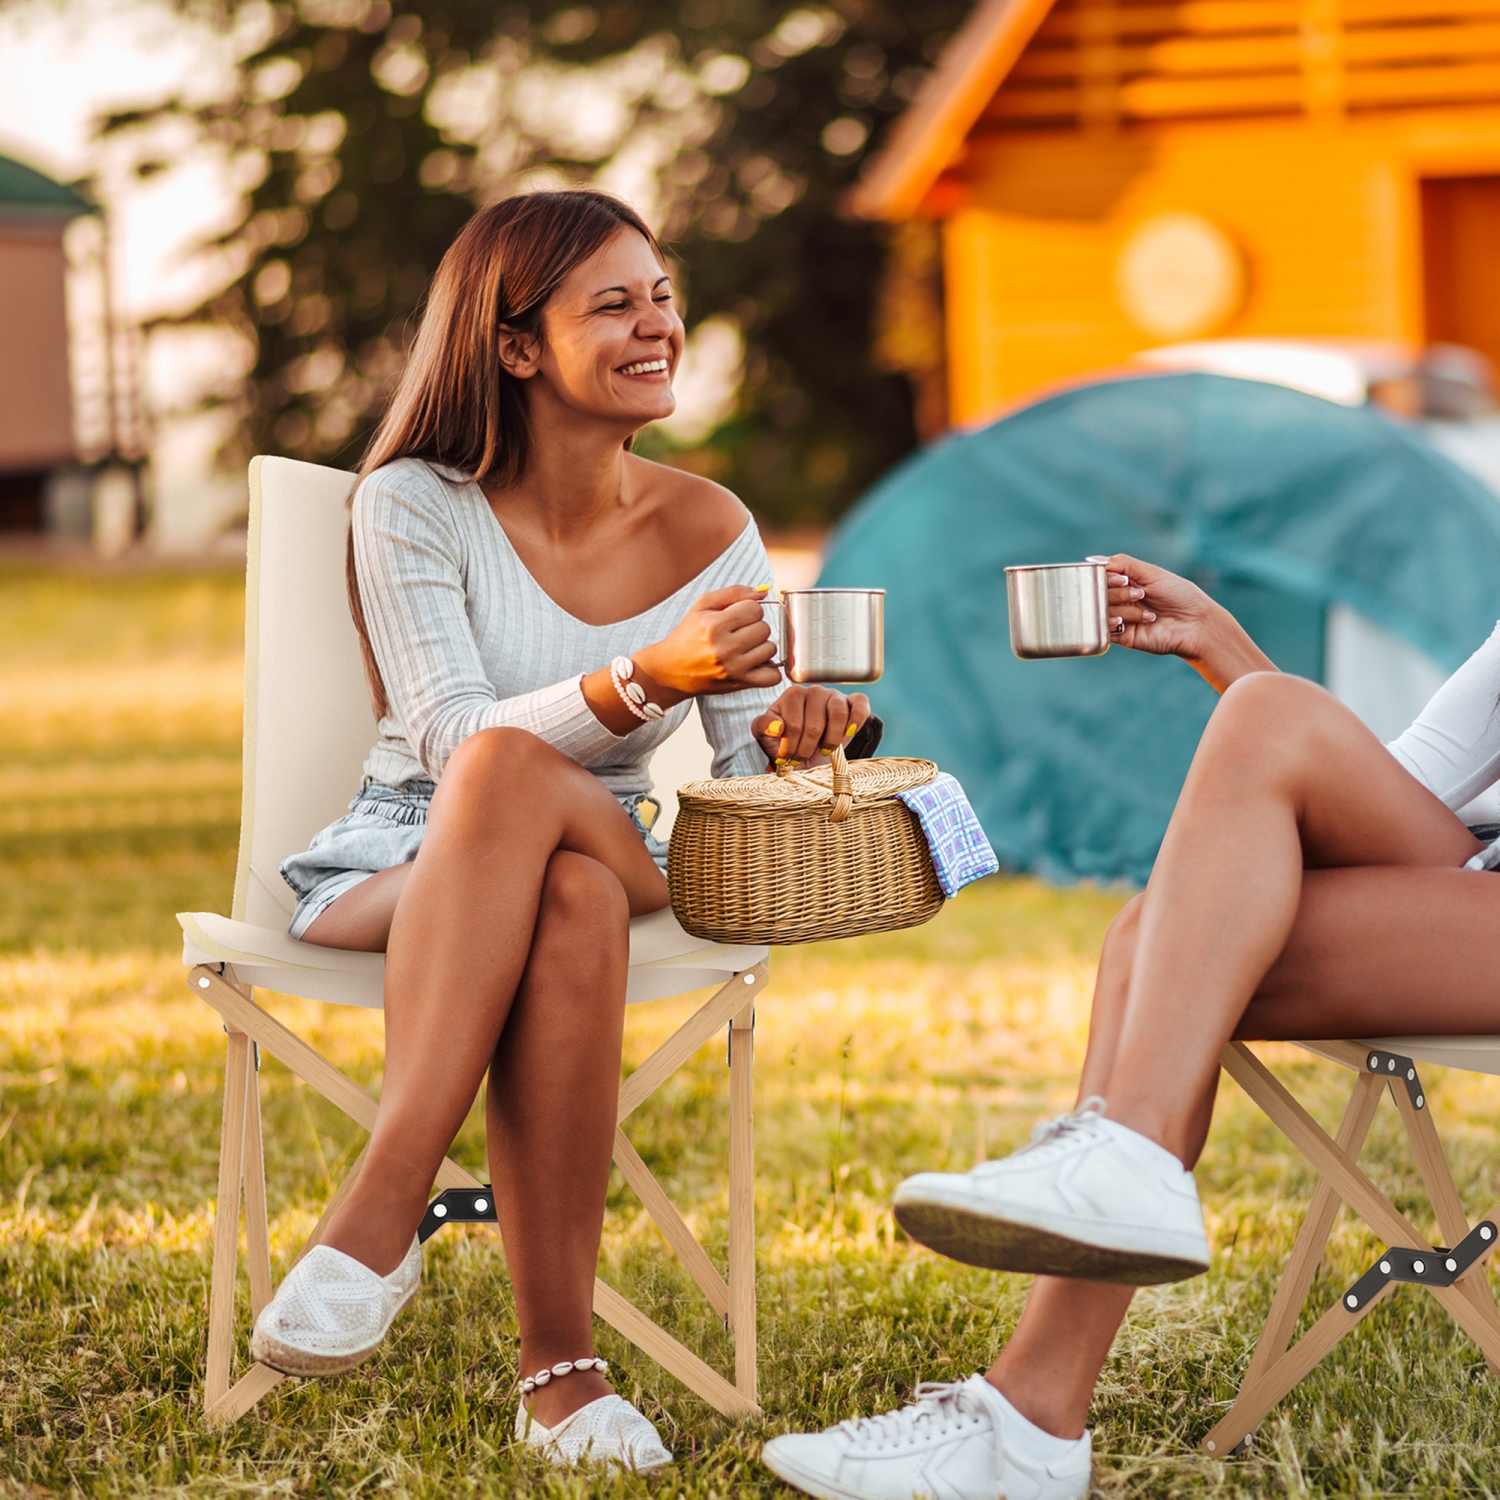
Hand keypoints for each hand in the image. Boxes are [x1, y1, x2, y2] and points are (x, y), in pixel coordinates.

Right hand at [634, 585, 781, 697]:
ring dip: (761, 646)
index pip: (754, 609)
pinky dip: (770, 669)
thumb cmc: (688, 636)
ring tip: (745, 647)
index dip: (748, 609)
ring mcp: (734, 668)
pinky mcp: (739, 684)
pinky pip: (773, 676)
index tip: (738, 616)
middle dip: (755, 626)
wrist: (671, 670)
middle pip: (765, 628)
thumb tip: (764, 592)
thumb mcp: (702, 606)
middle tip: (739, 632)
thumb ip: (733, 593)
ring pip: (771, 649)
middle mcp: (724, 648)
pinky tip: (756, 663)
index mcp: (714, 625)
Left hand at [752, 687, 871, 767]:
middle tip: (801, 759)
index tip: (786, 758)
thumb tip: (776, 727)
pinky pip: (860, 705)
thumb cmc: (788, 739)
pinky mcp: (853, 702)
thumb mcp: (766, 735)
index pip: (793, 725)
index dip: (789, 748)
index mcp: (792, 695)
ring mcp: (835, 695)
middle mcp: (814, 691)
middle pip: (814, 725)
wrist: (811, 747)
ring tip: (823, 750)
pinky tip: (849, 733)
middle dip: (807, 750)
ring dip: (830, 741)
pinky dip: (857, 719)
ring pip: (837, 715)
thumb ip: (762, 726)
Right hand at [1090, 553, 1211, 659]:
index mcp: (1126, 583)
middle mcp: (1120, 600)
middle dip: (1118, 593)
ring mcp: (1120, 618)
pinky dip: (1110, 623)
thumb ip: (1122, 564)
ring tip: (1147, 614)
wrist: (1195, 623)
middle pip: (1099, 594)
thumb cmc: (1178, 595)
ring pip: (1102, 610)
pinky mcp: (1122, 636)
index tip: (1123, 580)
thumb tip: (1093, 560)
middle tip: (1140, 595)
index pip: (1101, 577)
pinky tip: (1124, 622)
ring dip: (1123, 609)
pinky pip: (1103, 629)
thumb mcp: (1150, 573)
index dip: (1107, 578)